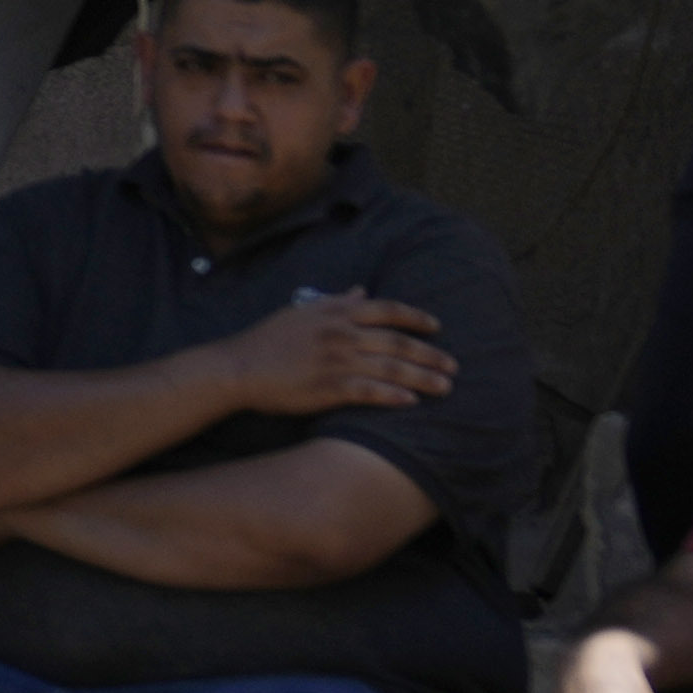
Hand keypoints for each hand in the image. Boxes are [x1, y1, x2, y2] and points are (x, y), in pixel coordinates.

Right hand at [222, 289, 465, 421]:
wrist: (239, 366)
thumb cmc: (269, 338)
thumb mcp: (303, 311)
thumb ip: (337, 300)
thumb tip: (362, 290)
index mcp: (337, 312)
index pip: (388, 310)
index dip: (416, 317)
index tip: (436, 327)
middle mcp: (342, 333)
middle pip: (397, 342)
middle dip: (430, 354)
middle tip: (454, 365)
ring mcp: (336, 361)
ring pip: (390, 368)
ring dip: (422, 377)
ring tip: (445, 387)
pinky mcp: (328, 388)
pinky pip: (368, 392)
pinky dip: (392, 396)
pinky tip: (411, 402)